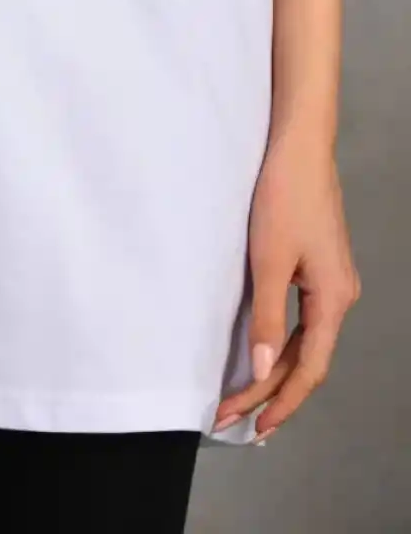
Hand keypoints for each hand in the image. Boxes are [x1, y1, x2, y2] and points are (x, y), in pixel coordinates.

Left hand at [213, 131, 360, 440]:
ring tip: (245, 399)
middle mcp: (340, 296)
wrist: (299, 147)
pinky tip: (264, 351)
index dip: (282, 402)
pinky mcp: (319, 266)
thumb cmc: (285, 197)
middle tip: (233, 418)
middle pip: (308, 359)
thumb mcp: (269, 261)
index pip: (310, 369)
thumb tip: (263, 367)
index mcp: (334, 299)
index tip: (253, 426)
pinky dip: (282, 340)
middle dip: (270, 391)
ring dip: (275, 369)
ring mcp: (332, 281)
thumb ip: (267, 317)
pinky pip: (303, 317)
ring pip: (306, 340)